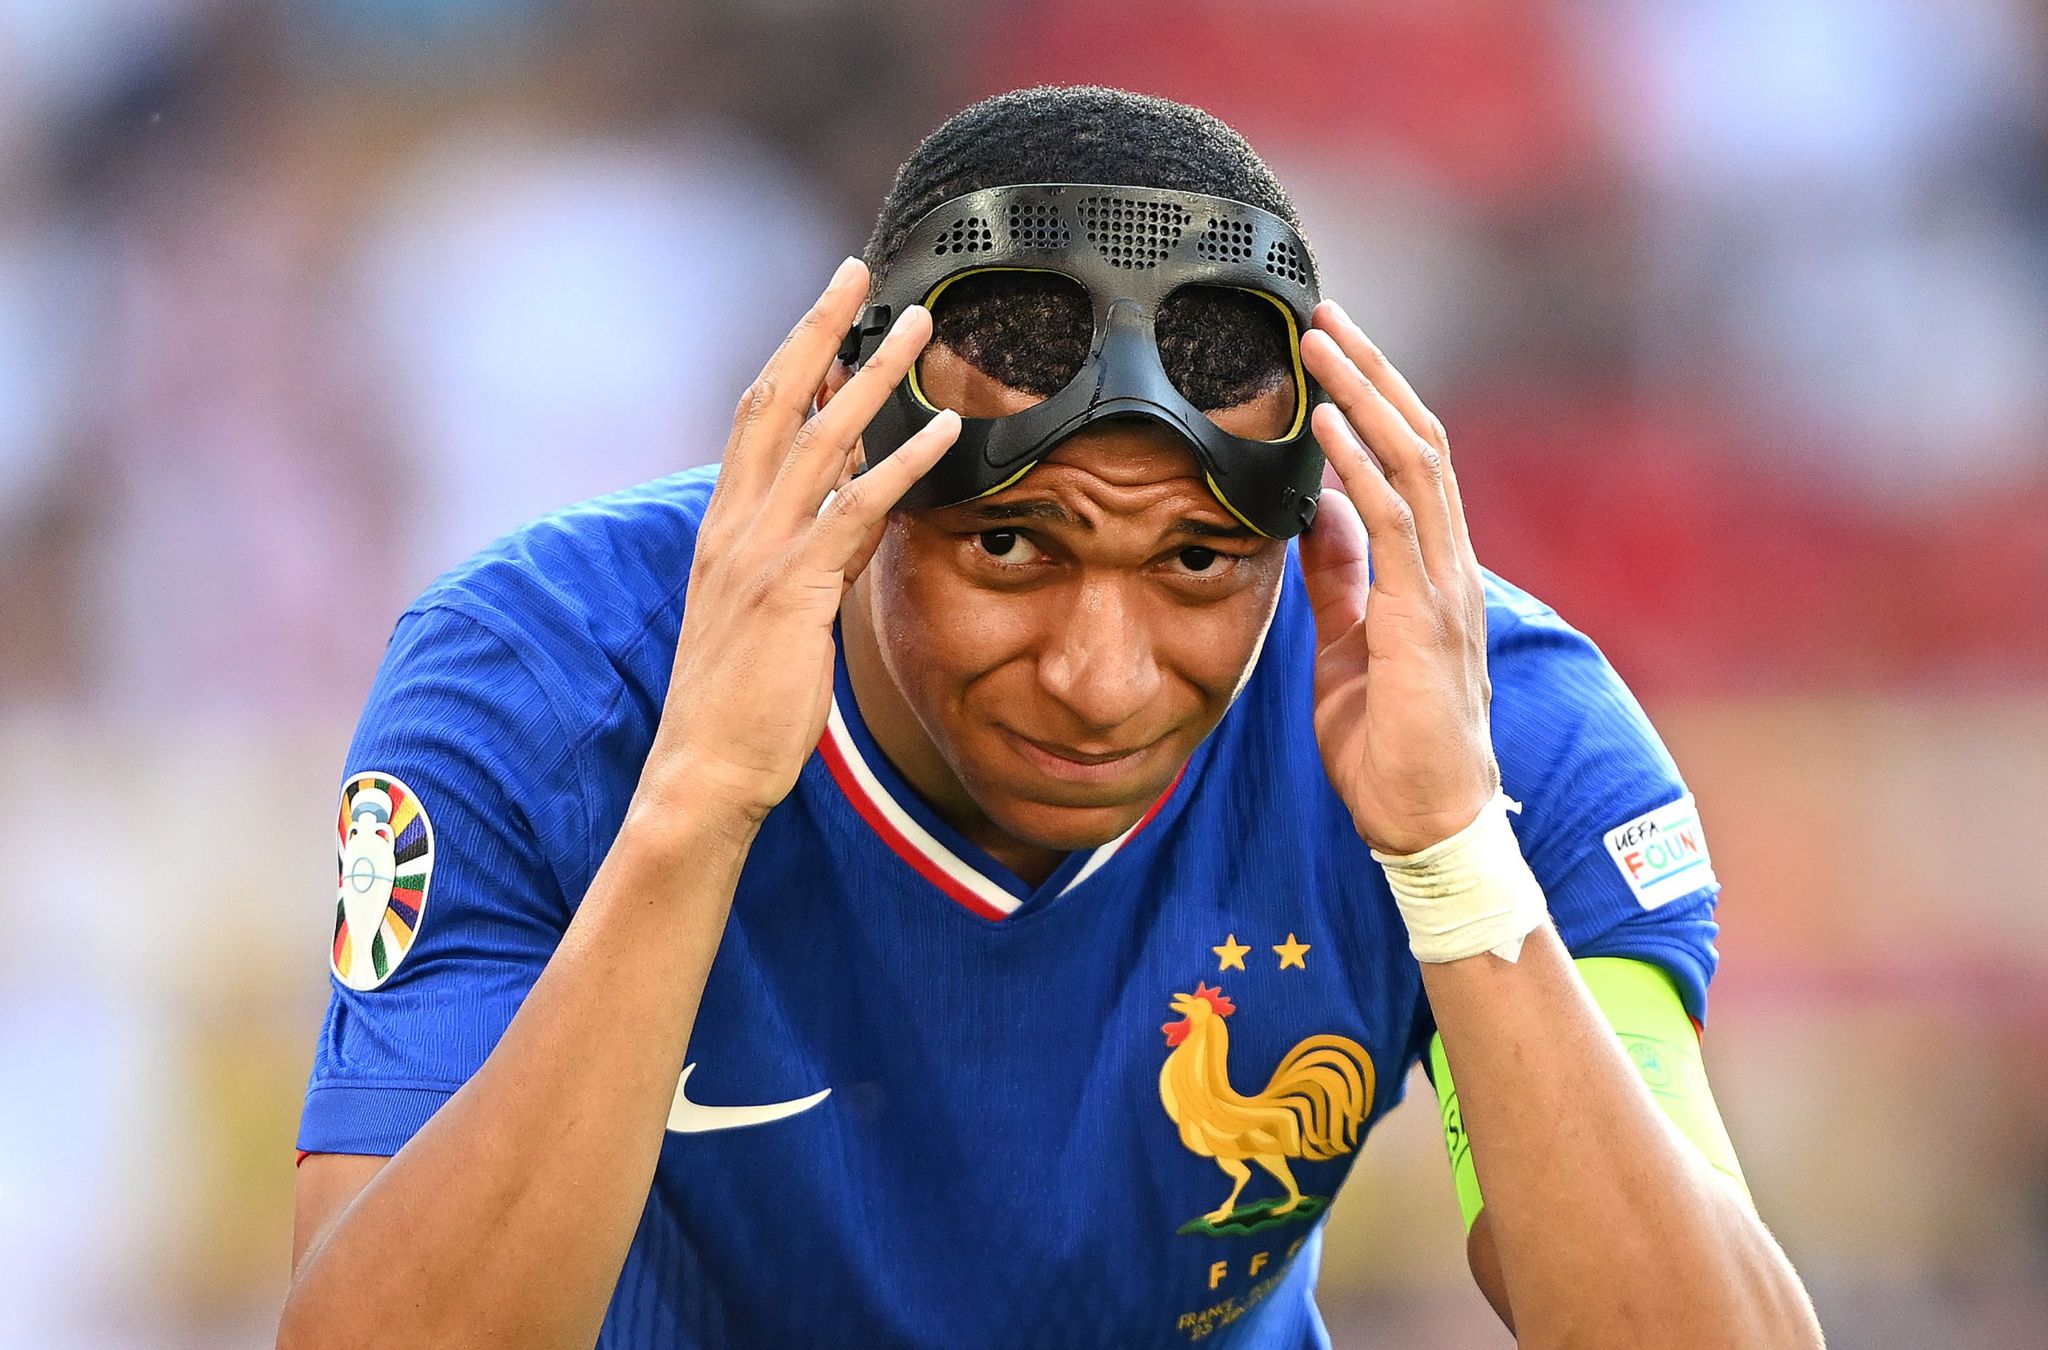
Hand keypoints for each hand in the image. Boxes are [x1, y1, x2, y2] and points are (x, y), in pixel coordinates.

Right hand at [642, 257, 959, 824]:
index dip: (791, 356)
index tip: (830, 310)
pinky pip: (857, 510)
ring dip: (873, 375)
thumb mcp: (767, 615)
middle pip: (775, 400)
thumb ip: (804, 554)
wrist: (702, 774)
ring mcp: (760, 554)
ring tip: (920, 328)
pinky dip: (903, 465)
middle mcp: (734, 527)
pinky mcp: (794, 590)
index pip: (755, 419)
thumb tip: (849, 509)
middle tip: (858, 270)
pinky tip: (944, 434)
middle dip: (818, 329)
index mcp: (721, 529)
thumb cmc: (737, 706)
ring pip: (821, 439)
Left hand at [1297, 301, 1496, 855]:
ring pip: (1415, 465)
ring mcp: (1444, 589)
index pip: (1411, 463)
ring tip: (1321, 343)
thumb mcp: (1350, 642)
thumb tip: (1317, 512)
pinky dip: (1363, 468)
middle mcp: (1449, 567)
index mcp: (1432, 571)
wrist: (1425, 824)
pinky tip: (1330, 427)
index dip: (1374, 401)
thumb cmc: (1390, 743)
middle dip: (1372, 373)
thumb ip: (1340, 577)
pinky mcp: (1426, 620)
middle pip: (1421, 441)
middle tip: (1325, 314)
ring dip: (1365, 398)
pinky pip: (1398, 525)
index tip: (1329, 350)